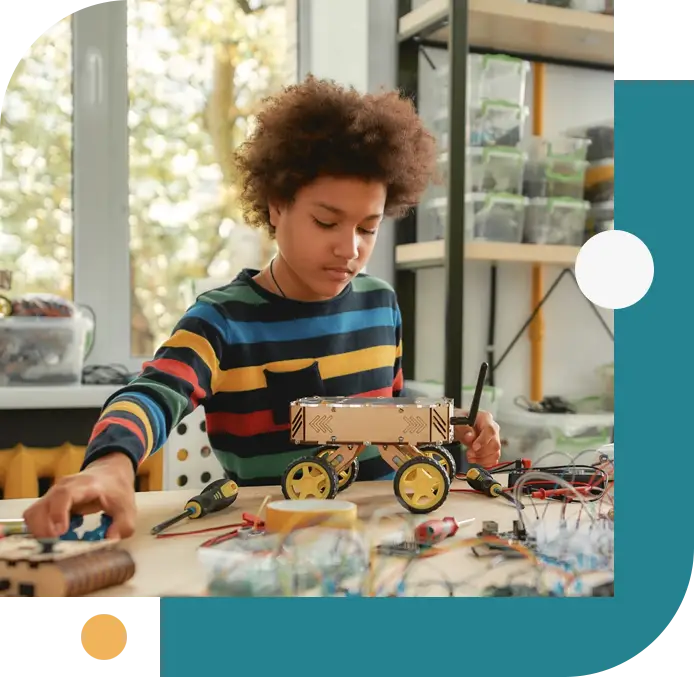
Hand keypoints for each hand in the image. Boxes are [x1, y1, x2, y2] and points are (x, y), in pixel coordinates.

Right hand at [22, 453, 136, 539]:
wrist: (110, 472)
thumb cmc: (117, 490)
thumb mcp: (127, 507)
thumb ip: (123, 525)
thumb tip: (110, 540)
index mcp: (84, 485)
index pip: (64, 495)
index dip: (58, 513)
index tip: (60, 532)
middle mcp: (62, 488)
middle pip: (40, 507)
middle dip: (43, 530)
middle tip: (57, 545)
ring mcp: (53, 495)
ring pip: (32, 514)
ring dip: (39, 532)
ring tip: (57, 543)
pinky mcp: (49, 504)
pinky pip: (35, 518)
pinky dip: (40, 530)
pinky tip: (57, 537)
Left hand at [453, 409, 500, 467]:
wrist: (460, 428)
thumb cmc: (460, 423)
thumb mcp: (458, 423)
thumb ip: (464, 429)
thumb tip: (470, 436)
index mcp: (485, 418)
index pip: (490, 430)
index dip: (483, 440)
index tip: (474, 447)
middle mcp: (493, 428)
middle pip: (495, 444)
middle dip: (481, 452)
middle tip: (469, 453)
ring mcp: (495, 439)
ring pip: (495, 453)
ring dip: (482, 458)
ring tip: (470, 456)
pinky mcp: (493, 449)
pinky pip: (493, 459)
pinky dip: (483, 462)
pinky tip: (475, 459)